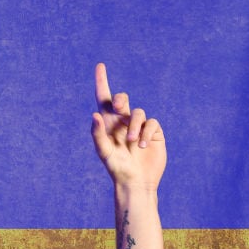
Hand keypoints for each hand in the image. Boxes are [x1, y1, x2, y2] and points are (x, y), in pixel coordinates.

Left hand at [91, 63, 165, 190]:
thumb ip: (97, 134)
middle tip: (119, 107)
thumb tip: (95, 114)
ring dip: (135, 126)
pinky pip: (152, 122)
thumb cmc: (116, 169)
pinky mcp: (154, 132)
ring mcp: (139, 127)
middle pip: (122, 100)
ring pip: (139, 112)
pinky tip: (143, 145)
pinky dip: (147, 132)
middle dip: (120, 100)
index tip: (100, 66)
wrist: (136, 182)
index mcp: (108, 124)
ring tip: (133, 143)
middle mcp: (123, 122)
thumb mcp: (104, 152)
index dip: (102, 82)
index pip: (104, 99)